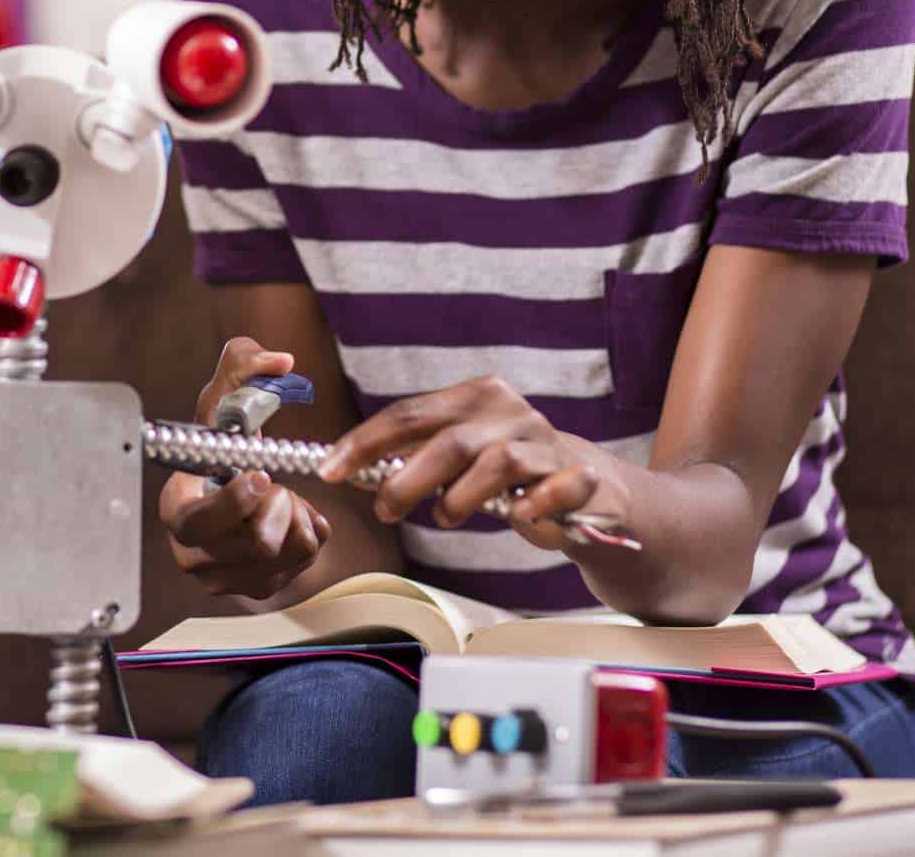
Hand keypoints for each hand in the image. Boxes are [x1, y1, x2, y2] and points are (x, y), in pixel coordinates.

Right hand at [156, 338, 329, 598]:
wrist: (235, 482)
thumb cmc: (225, 441)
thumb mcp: (227, 396)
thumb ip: (244, 363)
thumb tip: (280, 361)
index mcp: (175, 510)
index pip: (200, 523)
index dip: (237, 502)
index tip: (262, 476)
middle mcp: (191, 552)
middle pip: (257, 543)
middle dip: (280, 505)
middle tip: (277, 483)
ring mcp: (223, 577)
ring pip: (286, 554)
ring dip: (297, 517)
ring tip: (281, 498)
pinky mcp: (256, 587)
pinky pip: (302, 564)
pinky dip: (307, 534)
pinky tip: (287, 517)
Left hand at [315, 375, 614, 552]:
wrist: (586, 487)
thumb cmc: (504, 473)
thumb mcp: (455, 456)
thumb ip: (411, 457)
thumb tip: (348, 469)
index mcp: (474, 396)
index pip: (409, 414)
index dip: (365, 443)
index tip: (329, 470)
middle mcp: (511, 411)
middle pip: (450, 440)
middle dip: (407, 479)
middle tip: (384, 510)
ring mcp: (548, 441)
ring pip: (498, 462)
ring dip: (462, 498)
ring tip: (445, 517)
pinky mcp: (581, 476)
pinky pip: (555, 487)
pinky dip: (534, 504)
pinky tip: (519, 516)